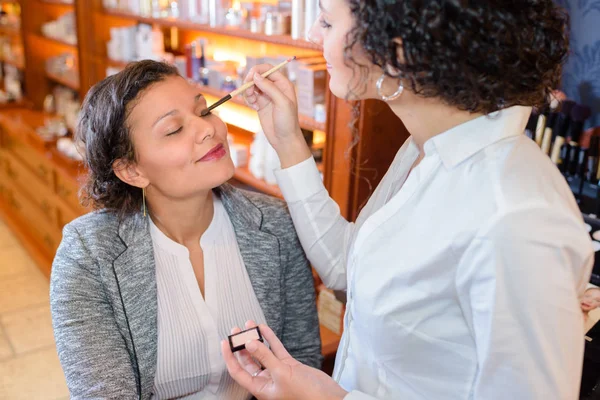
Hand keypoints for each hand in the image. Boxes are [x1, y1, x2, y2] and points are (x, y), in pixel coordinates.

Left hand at [221, 321, 347, 399]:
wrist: (328, 398)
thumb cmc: (305, 394)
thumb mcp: (281, 374)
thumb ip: (265, 357)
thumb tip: (248, 343)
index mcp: (260, 389)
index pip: (238, 371)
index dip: (229, 357)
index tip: (224, 341)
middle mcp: (267, 381)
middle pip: (249, 360)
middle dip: (241, 345)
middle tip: (236, 329)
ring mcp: (278, 372)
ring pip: (262, 353)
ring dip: (255, 339)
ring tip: (248, 324)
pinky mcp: (289, 366)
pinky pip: (276, 350)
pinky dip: (270, 339)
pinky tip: (264, 328)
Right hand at [243, 65, 311, 167]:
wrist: (284, 139)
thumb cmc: (287, 121)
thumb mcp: (281, 103)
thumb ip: (269, 88)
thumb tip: (255, 76)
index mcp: (283, 84)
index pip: (268, 69)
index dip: (257, 71)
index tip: (250, 78)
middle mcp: (275, 88)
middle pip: (258, 76)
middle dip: (251, 82)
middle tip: (248, 92)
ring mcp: (267, 96)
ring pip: (252, 86)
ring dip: (248, 92)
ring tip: (252, 103)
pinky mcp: (260, 104)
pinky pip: (250, 96)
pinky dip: (249, 100)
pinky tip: (254, 108)